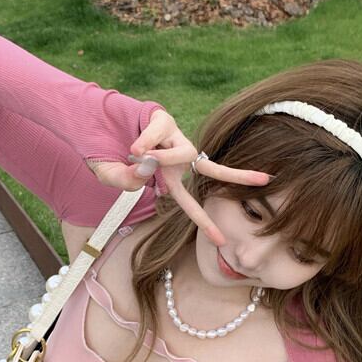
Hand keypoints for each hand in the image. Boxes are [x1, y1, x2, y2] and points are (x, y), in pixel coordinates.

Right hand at [88, 109, 271, 246]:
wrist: (95, 121)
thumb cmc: (106, 153)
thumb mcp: (111, 175)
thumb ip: (124, 180)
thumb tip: (144, 170)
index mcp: (169, 177)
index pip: (190, 202)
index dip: (205, 222)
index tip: (222, 242)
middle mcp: (177, 157)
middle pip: (213, 169)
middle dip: (238, 176)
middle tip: (266, 181)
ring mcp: (173, 138)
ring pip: (185, 154)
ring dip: (166, 160)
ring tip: (136, 155)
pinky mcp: (163, 119)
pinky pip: (160, 134)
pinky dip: (146, 143)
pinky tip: (133, 147)